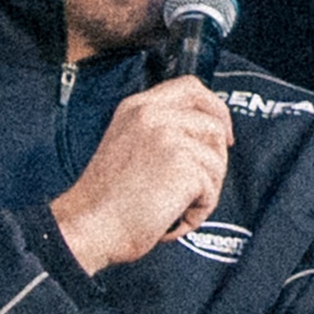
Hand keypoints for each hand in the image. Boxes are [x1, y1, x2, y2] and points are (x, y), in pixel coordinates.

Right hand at [51, 77, 232, 273]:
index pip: (190, 88)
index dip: (214, 109)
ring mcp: (170, 137)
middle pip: (214, 124)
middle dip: (216, 158)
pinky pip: (212, 189)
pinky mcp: (183, 164)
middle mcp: (153, 115)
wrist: (90, 225)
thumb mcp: (126, 143)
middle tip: (201, 183)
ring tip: (174, 206)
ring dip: (204, 191)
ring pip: (217, 161)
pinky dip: (198, 211)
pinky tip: (173, 217)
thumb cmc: (105, 200)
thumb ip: (159, 131)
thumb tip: (203, 137)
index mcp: (137, 107)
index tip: (222, 133)